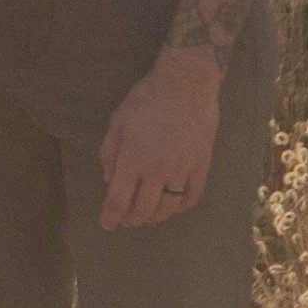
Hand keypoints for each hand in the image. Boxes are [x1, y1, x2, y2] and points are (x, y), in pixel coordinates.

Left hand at [97, 50, 219, 227]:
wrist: (186, 83)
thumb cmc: (147, 98)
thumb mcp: (118, 120)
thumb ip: (110, 152)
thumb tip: (108, 179)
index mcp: (132, 159)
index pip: (117, 199)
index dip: (110, 216)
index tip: (106, 224)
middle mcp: (157, 170)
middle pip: (143, 210)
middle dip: (131, 220)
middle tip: (126, 221)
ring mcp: (182, 170)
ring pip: (167, 208)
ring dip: (155, 216)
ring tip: (148, 215)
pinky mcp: (201, 166)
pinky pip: (191, 197)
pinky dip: (180, 206)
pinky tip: (173, 205)